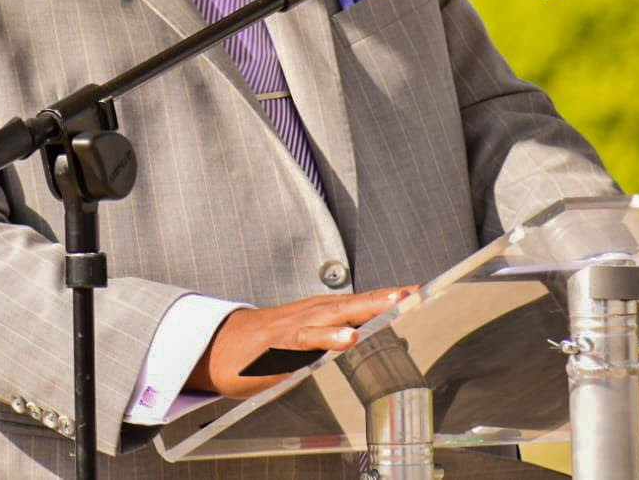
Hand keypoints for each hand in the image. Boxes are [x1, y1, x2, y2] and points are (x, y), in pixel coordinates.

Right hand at [186, 285, 415, 398]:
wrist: (217, 347)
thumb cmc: (263, 346)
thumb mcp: (304, 340)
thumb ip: (330, 339)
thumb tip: (362, 342)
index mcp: (319, 314)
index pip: (360, 303)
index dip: (389, 298)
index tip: (422, 291)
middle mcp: (310, 314)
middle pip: (353, 303)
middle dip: (384, 297)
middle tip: (415, 292)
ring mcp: (295, 327)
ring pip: (334, 315)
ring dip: (364, 309)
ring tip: (392, 305)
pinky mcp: (279, 345)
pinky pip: (307, 341)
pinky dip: (329, 337)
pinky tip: (349, 338)